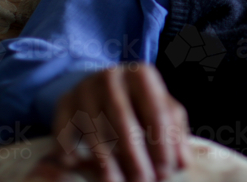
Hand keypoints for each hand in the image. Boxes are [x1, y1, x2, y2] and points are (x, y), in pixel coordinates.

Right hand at [52, 63, 190, 181]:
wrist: (101, 84)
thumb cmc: (138, 101)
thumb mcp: (160, 108)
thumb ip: (174, 132)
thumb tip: (183, 162)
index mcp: (142, 74)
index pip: (156, 112)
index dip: (162, 144)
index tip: (166, 169)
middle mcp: (112, 76)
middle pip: (124, 123)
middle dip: (135, 157)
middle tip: (143, 181)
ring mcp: (84, 88)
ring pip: (95, 132)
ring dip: (108, 163)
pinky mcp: (63, 103)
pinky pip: (65, 135)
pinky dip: (73, 154)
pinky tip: (83, 168)